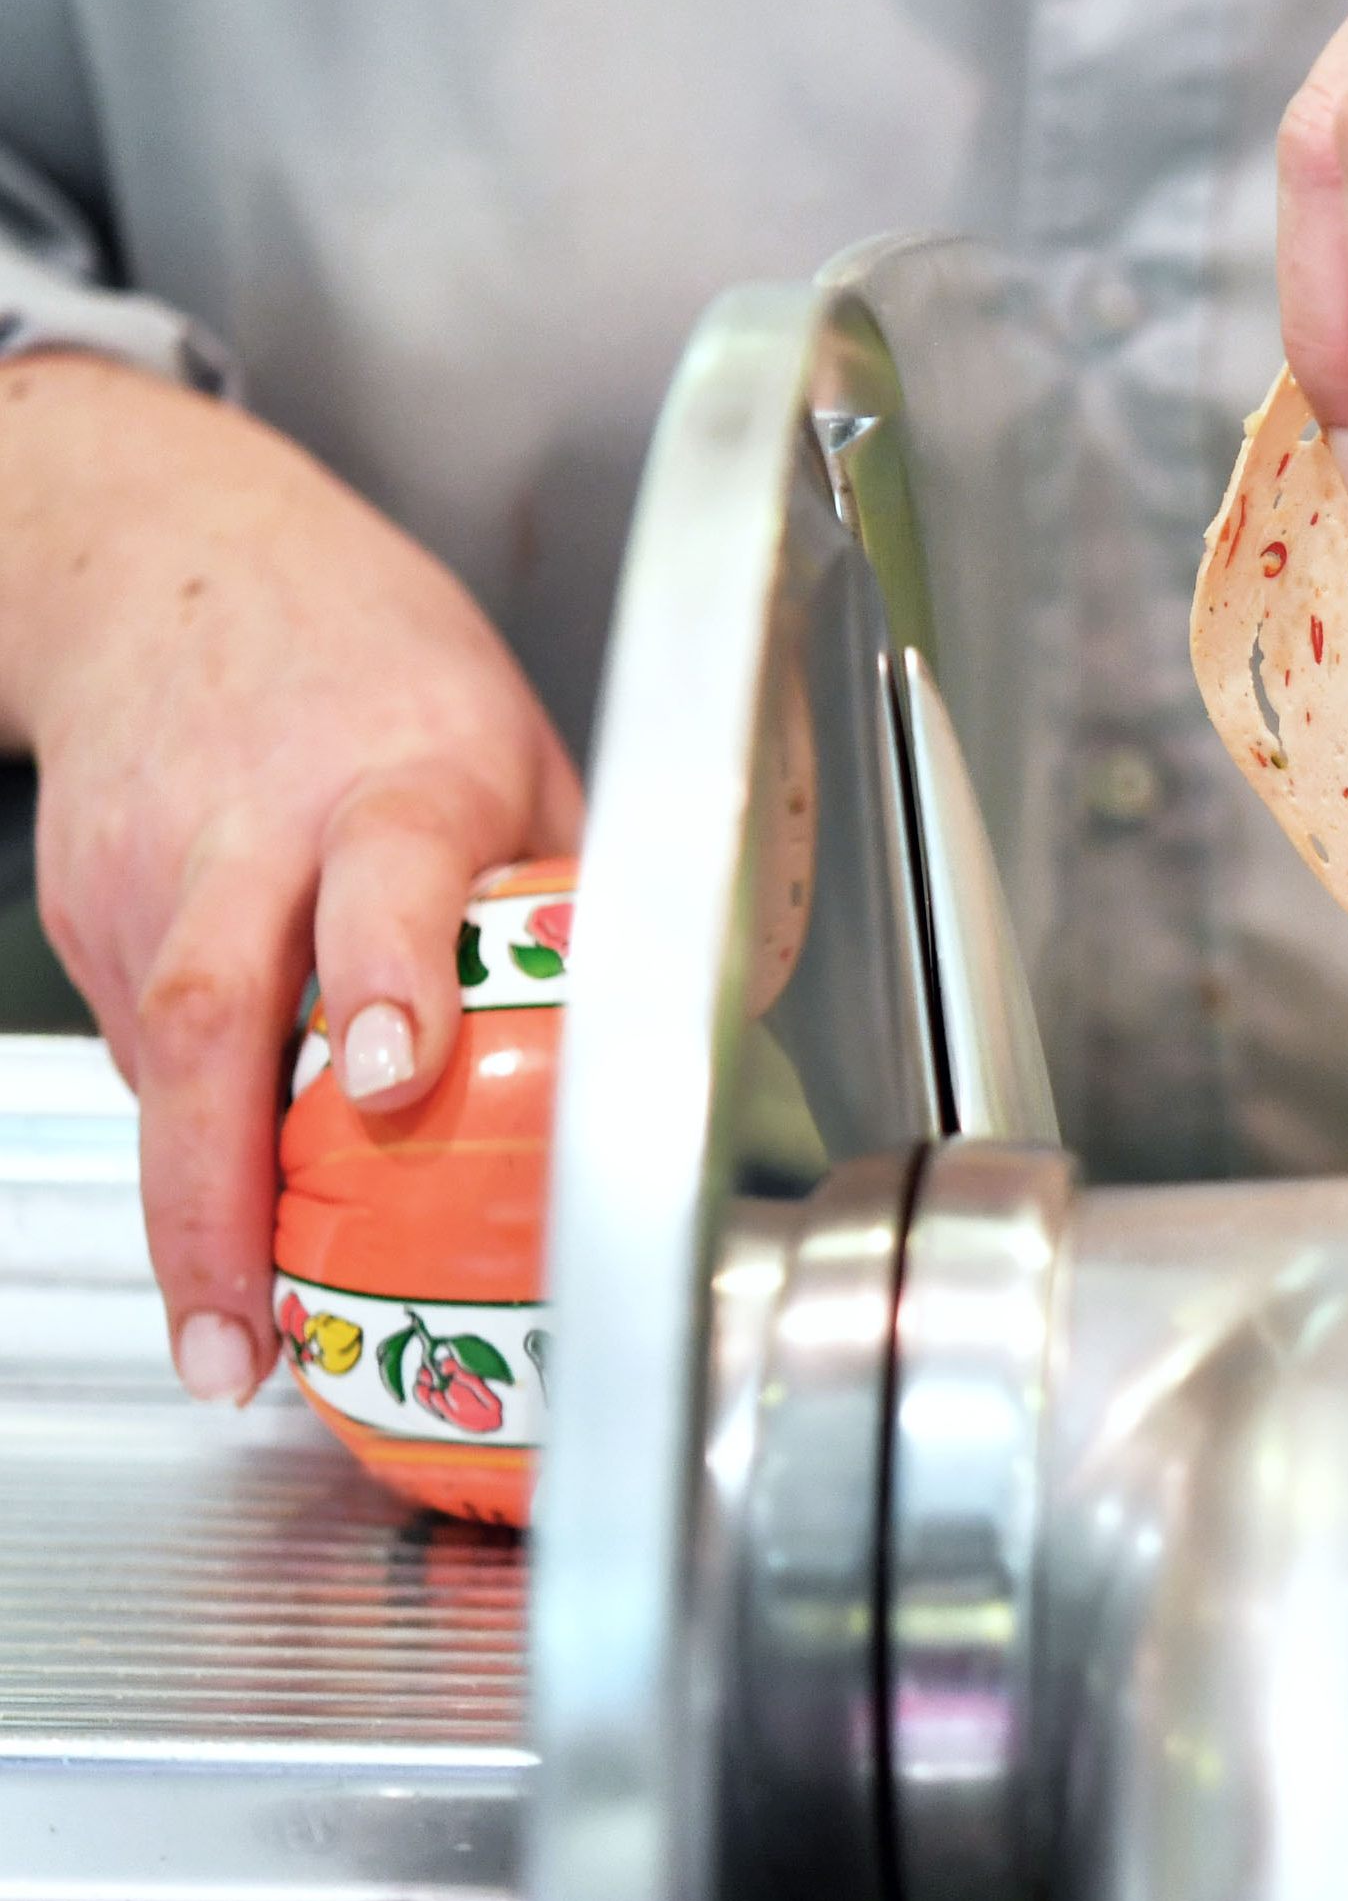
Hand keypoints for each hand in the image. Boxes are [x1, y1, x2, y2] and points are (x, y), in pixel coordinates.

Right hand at [0, 354, 580, 1402]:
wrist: (169, 558)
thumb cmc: (379, 661)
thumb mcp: (521, 738)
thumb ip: (583, 879)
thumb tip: (704, 1019)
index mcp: (400, 774)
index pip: (386, 872)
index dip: (388, 976)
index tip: (397, 1076)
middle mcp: (256, 828)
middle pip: (209, 1009)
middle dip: (217, 1188)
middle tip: (247, 1326)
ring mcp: (153, 875)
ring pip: (152, 1054)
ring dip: (183, 1214)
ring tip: (228, 1342)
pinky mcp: (89, 917)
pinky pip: (142, 1051)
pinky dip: (186, 1141)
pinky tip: (224, 1211)